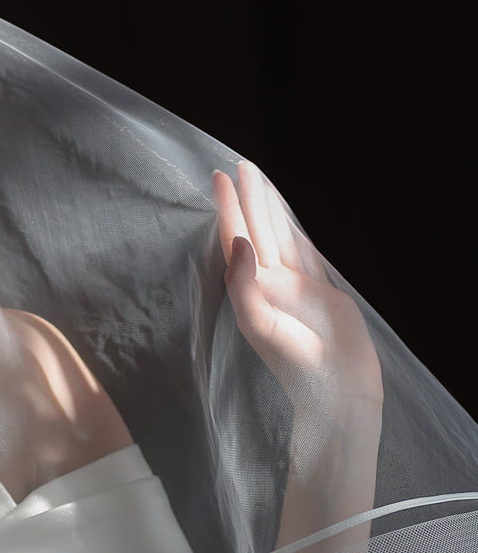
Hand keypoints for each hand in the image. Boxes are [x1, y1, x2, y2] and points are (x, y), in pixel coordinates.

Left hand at [214, 161, 382, 410]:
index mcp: (251, 288)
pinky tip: (286, 219)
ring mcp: (295, 285)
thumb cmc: (294, 363)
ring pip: (280, 235)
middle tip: (238, 165)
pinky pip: (303, 251)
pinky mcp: (320, 290)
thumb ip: (244, 285)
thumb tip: (237, 242)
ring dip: (269, 209)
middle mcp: (269, 283)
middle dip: (248, 198)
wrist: (335, 388)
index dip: (227, 208)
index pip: (235, 238)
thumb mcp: (259, 326)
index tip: (218, 178)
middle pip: (257, 228)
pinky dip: (294, 232)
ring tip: (258, 180)